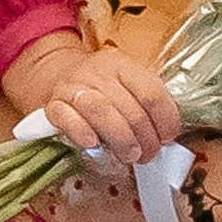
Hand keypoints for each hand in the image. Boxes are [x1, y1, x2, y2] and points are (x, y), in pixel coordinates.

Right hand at [1, 32, 180, 170]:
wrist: (58, 72)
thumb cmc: (101, 85)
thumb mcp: (126, 83)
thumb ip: (146, 102)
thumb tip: (167, 134)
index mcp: (123, 65)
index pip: (151, 92)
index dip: (165, 119)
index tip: (168, 137)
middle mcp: (98, 73)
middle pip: (129, 107)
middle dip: (145, 138)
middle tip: (149, 154)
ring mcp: (74, 87)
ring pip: (101, 111)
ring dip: (121, 139)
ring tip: (130, 155)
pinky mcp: (53, 105)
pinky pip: (67, 118)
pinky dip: (82, 132)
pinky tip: (93, 144)